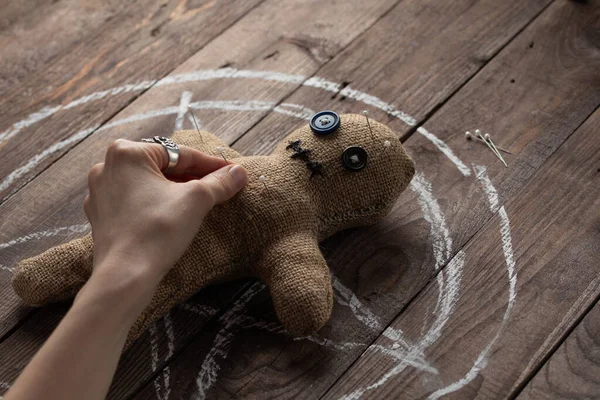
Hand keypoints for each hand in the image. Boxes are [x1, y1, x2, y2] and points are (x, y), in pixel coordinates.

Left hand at [84, 138, 247, 289]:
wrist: (124, 275)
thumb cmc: (157, 231)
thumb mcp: (197, 200)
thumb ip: (219, 182)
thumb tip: (238, 172)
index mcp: (127, 153)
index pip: (180, 154)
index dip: (210, 164)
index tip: (230, 172)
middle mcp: (107, 167)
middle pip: (162, 167)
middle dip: (190, 177)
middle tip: (216, 187)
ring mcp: (99, 192)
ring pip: (147, 184)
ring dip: (173, 190)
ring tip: (197, 202)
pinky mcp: (99, 215)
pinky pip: (133, 201)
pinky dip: (154, 204)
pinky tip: (171, 217)